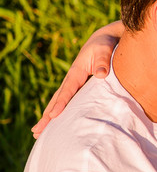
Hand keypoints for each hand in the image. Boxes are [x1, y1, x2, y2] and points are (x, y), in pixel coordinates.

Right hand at [32, 20, 123, 137]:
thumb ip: (103, 61)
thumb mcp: (105, 49)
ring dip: (50, 117)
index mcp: (76, 72)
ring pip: (60, 102)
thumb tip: (100, 75)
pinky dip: (62, 113)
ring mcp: (75, 84)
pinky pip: (69, 102)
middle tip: (36, 132)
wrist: (105, 39)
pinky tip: (58, 124)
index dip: (61, 104)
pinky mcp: (81, 87)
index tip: (54, 117)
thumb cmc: (106, 45)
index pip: (67, 91)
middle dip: (47, 116)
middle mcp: (72, 79)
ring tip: (39, 132)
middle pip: (57, 100)